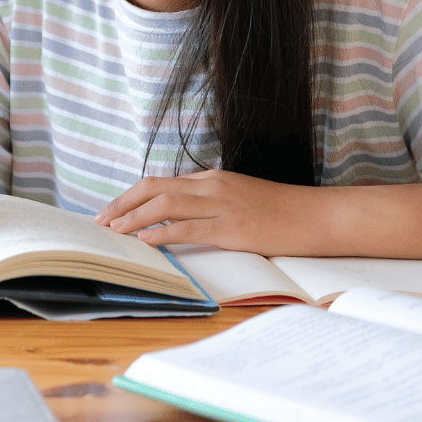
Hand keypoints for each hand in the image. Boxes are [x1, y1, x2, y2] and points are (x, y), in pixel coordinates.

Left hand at [94, 169, 328, 254]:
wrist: (321, 216)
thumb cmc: (284, 213)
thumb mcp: (240, 200)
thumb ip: (210, 205)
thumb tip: (179, 221)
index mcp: (212, 180)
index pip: (160, 183)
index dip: (131, 196)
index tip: (112, 210)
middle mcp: (213, 187)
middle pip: (154, 188)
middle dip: (122, 204)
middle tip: (101, 220)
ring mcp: (222, 206)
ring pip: (165, 204)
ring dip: (134, 218)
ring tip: (114, 231)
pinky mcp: (234, 228)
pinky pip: (188, 228)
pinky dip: (161, 233)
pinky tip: (145, 241)